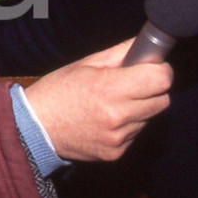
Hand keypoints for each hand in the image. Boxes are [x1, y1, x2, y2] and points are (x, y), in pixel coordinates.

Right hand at [24, 38, 172, 161]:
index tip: (151, 68)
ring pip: (149, 118)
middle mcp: (117, 115)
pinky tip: (105, 121)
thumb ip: (119, 53)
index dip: (160, 71)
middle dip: (152, 90)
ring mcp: (118, 137)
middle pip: (163, 101)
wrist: (34, 127)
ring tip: (111, 105)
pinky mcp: (116, 153)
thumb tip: (146, 45)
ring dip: (138, 109)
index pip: (161, 80)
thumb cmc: (57, 91)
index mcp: (109, 88)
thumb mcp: (84, 64)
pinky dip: (126, 126)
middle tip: (132, 85)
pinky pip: (135, 134)